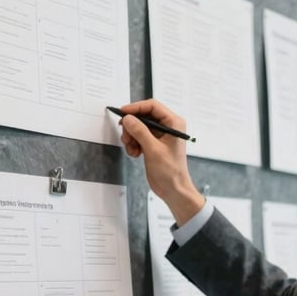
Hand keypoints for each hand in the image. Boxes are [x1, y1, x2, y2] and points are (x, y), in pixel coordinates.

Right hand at [115, 99, 204, 224]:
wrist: (173, 189)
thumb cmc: (171, 171)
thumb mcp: (153, 149)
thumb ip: (140, 131)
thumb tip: (128, 119)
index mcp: (174, 123)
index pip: (152, 106)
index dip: (136, 108)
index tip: (123, 113)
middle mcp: (168, 126)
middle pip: (144, 116)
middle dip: (132, 126)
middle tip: (126, 136)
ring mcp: (160, 135)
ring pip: (139, 127)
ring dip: (131, 136)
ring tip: (131, 148)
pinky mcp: (154, 144)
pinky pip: (139, 137)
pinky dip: (134, 144)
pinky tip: (135, 153)